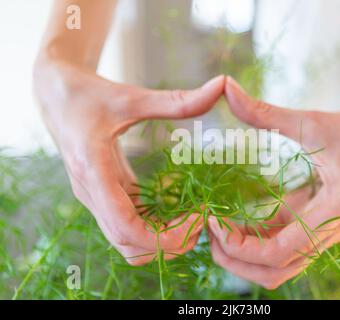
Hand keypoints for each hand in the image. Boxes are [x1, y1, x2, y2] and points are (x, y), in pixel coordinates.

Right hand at [33, 60, 224, 264]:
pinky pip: (129, 224)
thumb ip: (177, 100)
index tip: (197, 220)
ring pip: (128, 241)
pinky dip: (154, 225)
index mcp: (94, 172)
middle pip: (130, 246)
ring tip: (192, 216)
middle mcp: (92, 193)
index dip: (164, 237)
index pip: (126, 228)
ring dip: (161, 239)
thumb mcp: (132, 96)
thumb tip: (221, 85)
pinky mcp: (104, 195)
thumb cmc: (89, 93)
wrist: (55, 95)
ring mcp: (96, 197)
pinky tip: (176, 205)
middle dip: (168, 244)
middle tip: (201, 221)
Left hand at [208, 76, 339, 288]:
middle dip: (234, 260)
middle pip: (274, 271)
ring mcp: (320, 233)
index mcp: (333, 211)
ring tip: (215, 228)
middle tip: (206, 231)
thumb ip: (264, 111)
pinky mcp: (312, 226)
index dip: (238, 245)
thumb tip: (226, 87)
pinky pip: (278, 247)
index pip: (278, 252)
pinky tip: (231, 221)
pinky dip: (253, 242)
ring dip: (242, 256)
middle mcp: (329, 232)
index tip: (212, 219)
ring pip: (276, 267)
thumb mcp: (308, 121)